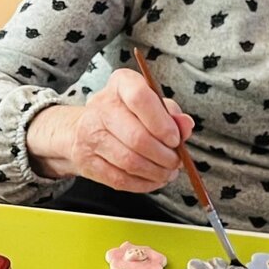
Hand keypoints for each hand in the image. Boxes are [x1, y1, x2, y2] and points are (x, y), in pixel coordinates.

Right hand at [24, 67, 194, 192]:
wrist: (82, 129)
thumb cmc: (125, 115)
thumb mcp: (150, 105)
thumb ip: (171, 114)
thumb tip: (186, 125)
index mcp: (120, 84)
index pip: (140, 98)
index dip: (162, 123)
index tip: (175, 139)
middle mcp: (100, 106)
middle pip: (137, 137)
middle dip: (164, 156)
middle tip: (175, 162)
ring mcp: (89, 134)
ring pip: (130, 161)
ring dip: (156, 172)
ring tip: (167, 172)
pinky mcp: (86, 160)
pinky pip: (120, 179)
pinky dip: (143, 184)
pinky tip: (152, 179)